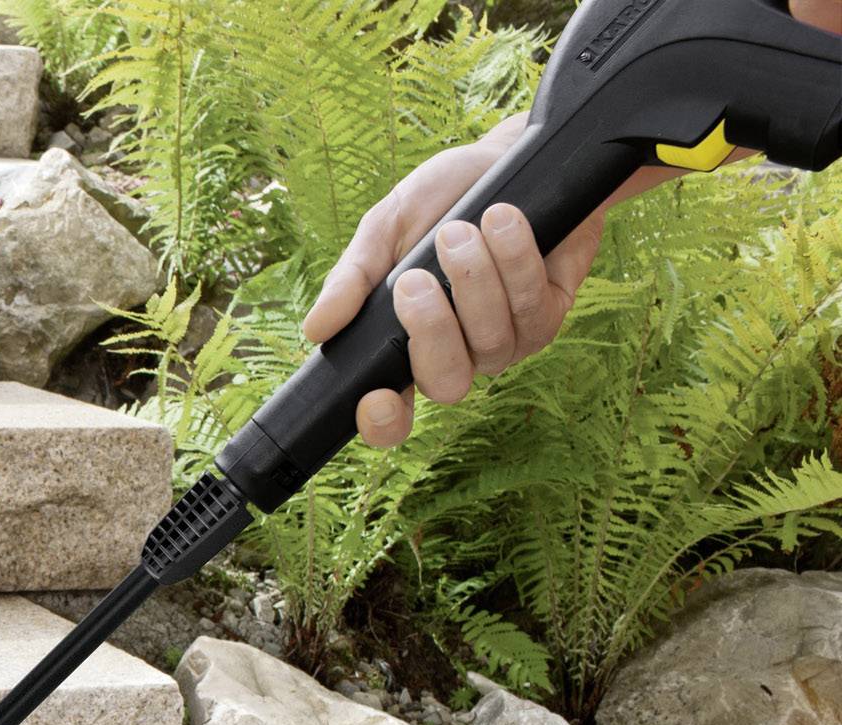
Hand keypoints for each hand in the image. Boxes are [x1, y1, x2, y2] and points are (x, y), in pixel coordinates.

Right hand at [300, 113, 671, 447]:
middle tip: (415, 278)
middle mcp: (458, 356)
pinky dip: (514, 261)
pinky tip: (502, 220)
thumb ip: (353, 280)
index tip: (376, 399)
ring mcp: (507, 342)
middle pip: (445, 383)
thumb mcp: (384, 231)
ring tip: (460, 229)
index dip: (384, 423)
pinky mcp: (550, 314)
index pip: (393, 415)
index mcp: (406, 348)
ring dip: (473, 281)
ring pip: (491, 342)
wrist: (504, 159)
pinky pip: (531, 307)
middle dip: (431, 330)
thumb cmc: (440, 201)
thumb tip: (316, 329)